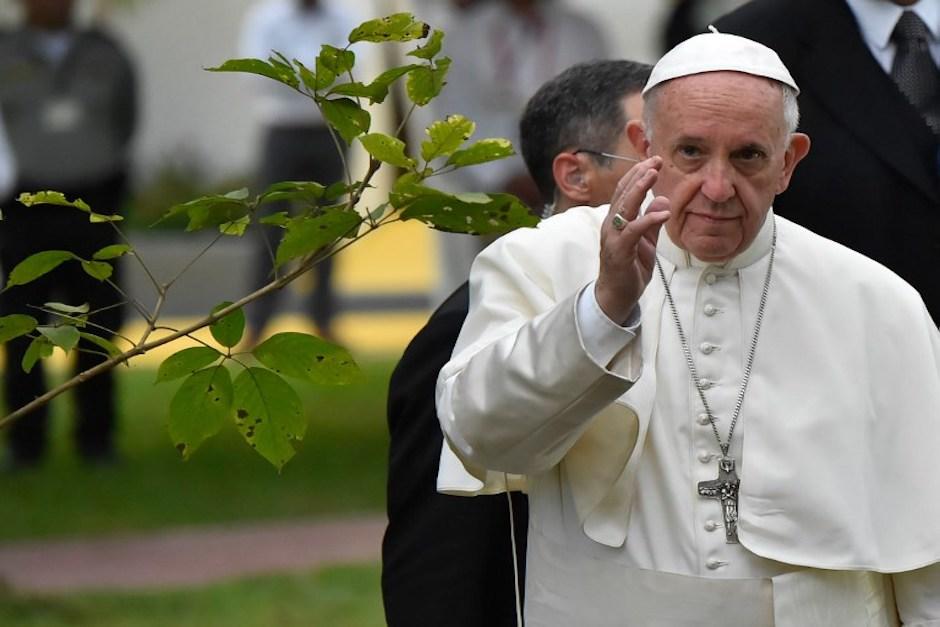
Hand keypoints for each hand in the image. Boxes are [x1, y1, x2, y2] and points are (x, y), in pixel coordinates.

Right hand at [595, 156, 670, 323]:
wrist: (617, 296)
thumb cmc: (629, 270)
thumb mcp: (646, 243)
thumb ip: (652, 222)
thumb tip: (662, 201)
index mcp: (616, 221)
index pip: (624, 191)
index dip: (637, 175)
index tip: (653, 162)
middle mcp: (610, 225)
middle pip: (622, 193)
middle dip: (639, 175)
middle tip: (655, 161)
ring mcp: (613, 237)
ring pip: (624, 207)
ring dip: (639, 189)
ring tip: (654, 174)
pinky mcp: (619, 250)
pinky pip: (633, 230)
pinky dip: (648, 219)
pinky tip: (664, 212)